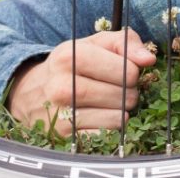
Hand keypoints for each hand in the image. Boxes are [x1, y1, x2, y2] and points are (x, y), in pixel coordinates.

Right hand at [6, 28, 156, 133]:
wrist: (31, 92)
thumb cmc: (73, 64)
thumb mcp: (95, 43)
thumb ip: (126, 42)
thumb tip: (148, 59)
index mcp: (70, 56)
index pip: (127, 70)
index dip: (134, 72)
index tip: (127, 71)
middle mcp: (61, 86)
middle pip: (123, 96)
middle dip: (130, 93)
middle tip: (121, 89)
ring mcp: (60, 114)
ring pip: (117, 118)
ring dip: (122, 111)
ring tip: (110, 102)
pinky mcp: (63, 136)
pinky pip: (106, 135)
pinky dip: (110, 127)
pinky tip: (101, 116)